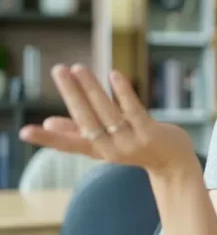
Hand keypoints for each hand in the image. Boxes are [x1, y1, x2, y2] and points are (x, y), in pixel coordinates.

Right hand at [19, 64, 197, 173]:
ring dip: (92, 89)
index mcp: (97, 150)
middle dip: (71, 94)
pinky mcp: (150, 133)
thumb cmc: (139, 149)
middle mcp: (111, 148)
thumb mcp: (108, 143)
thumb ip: (80, 133)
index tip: (24, 132)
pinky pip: (134, 110)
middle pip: (86, 119)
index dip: (46, 139)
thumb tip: (49, 123)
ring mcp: (131, 141)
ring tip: (79, 68)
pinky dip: (123, 93)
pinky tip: (114, 75)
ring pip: (107, 113)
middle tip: (58, 70)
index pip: (67, 145)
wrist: (175, 165)